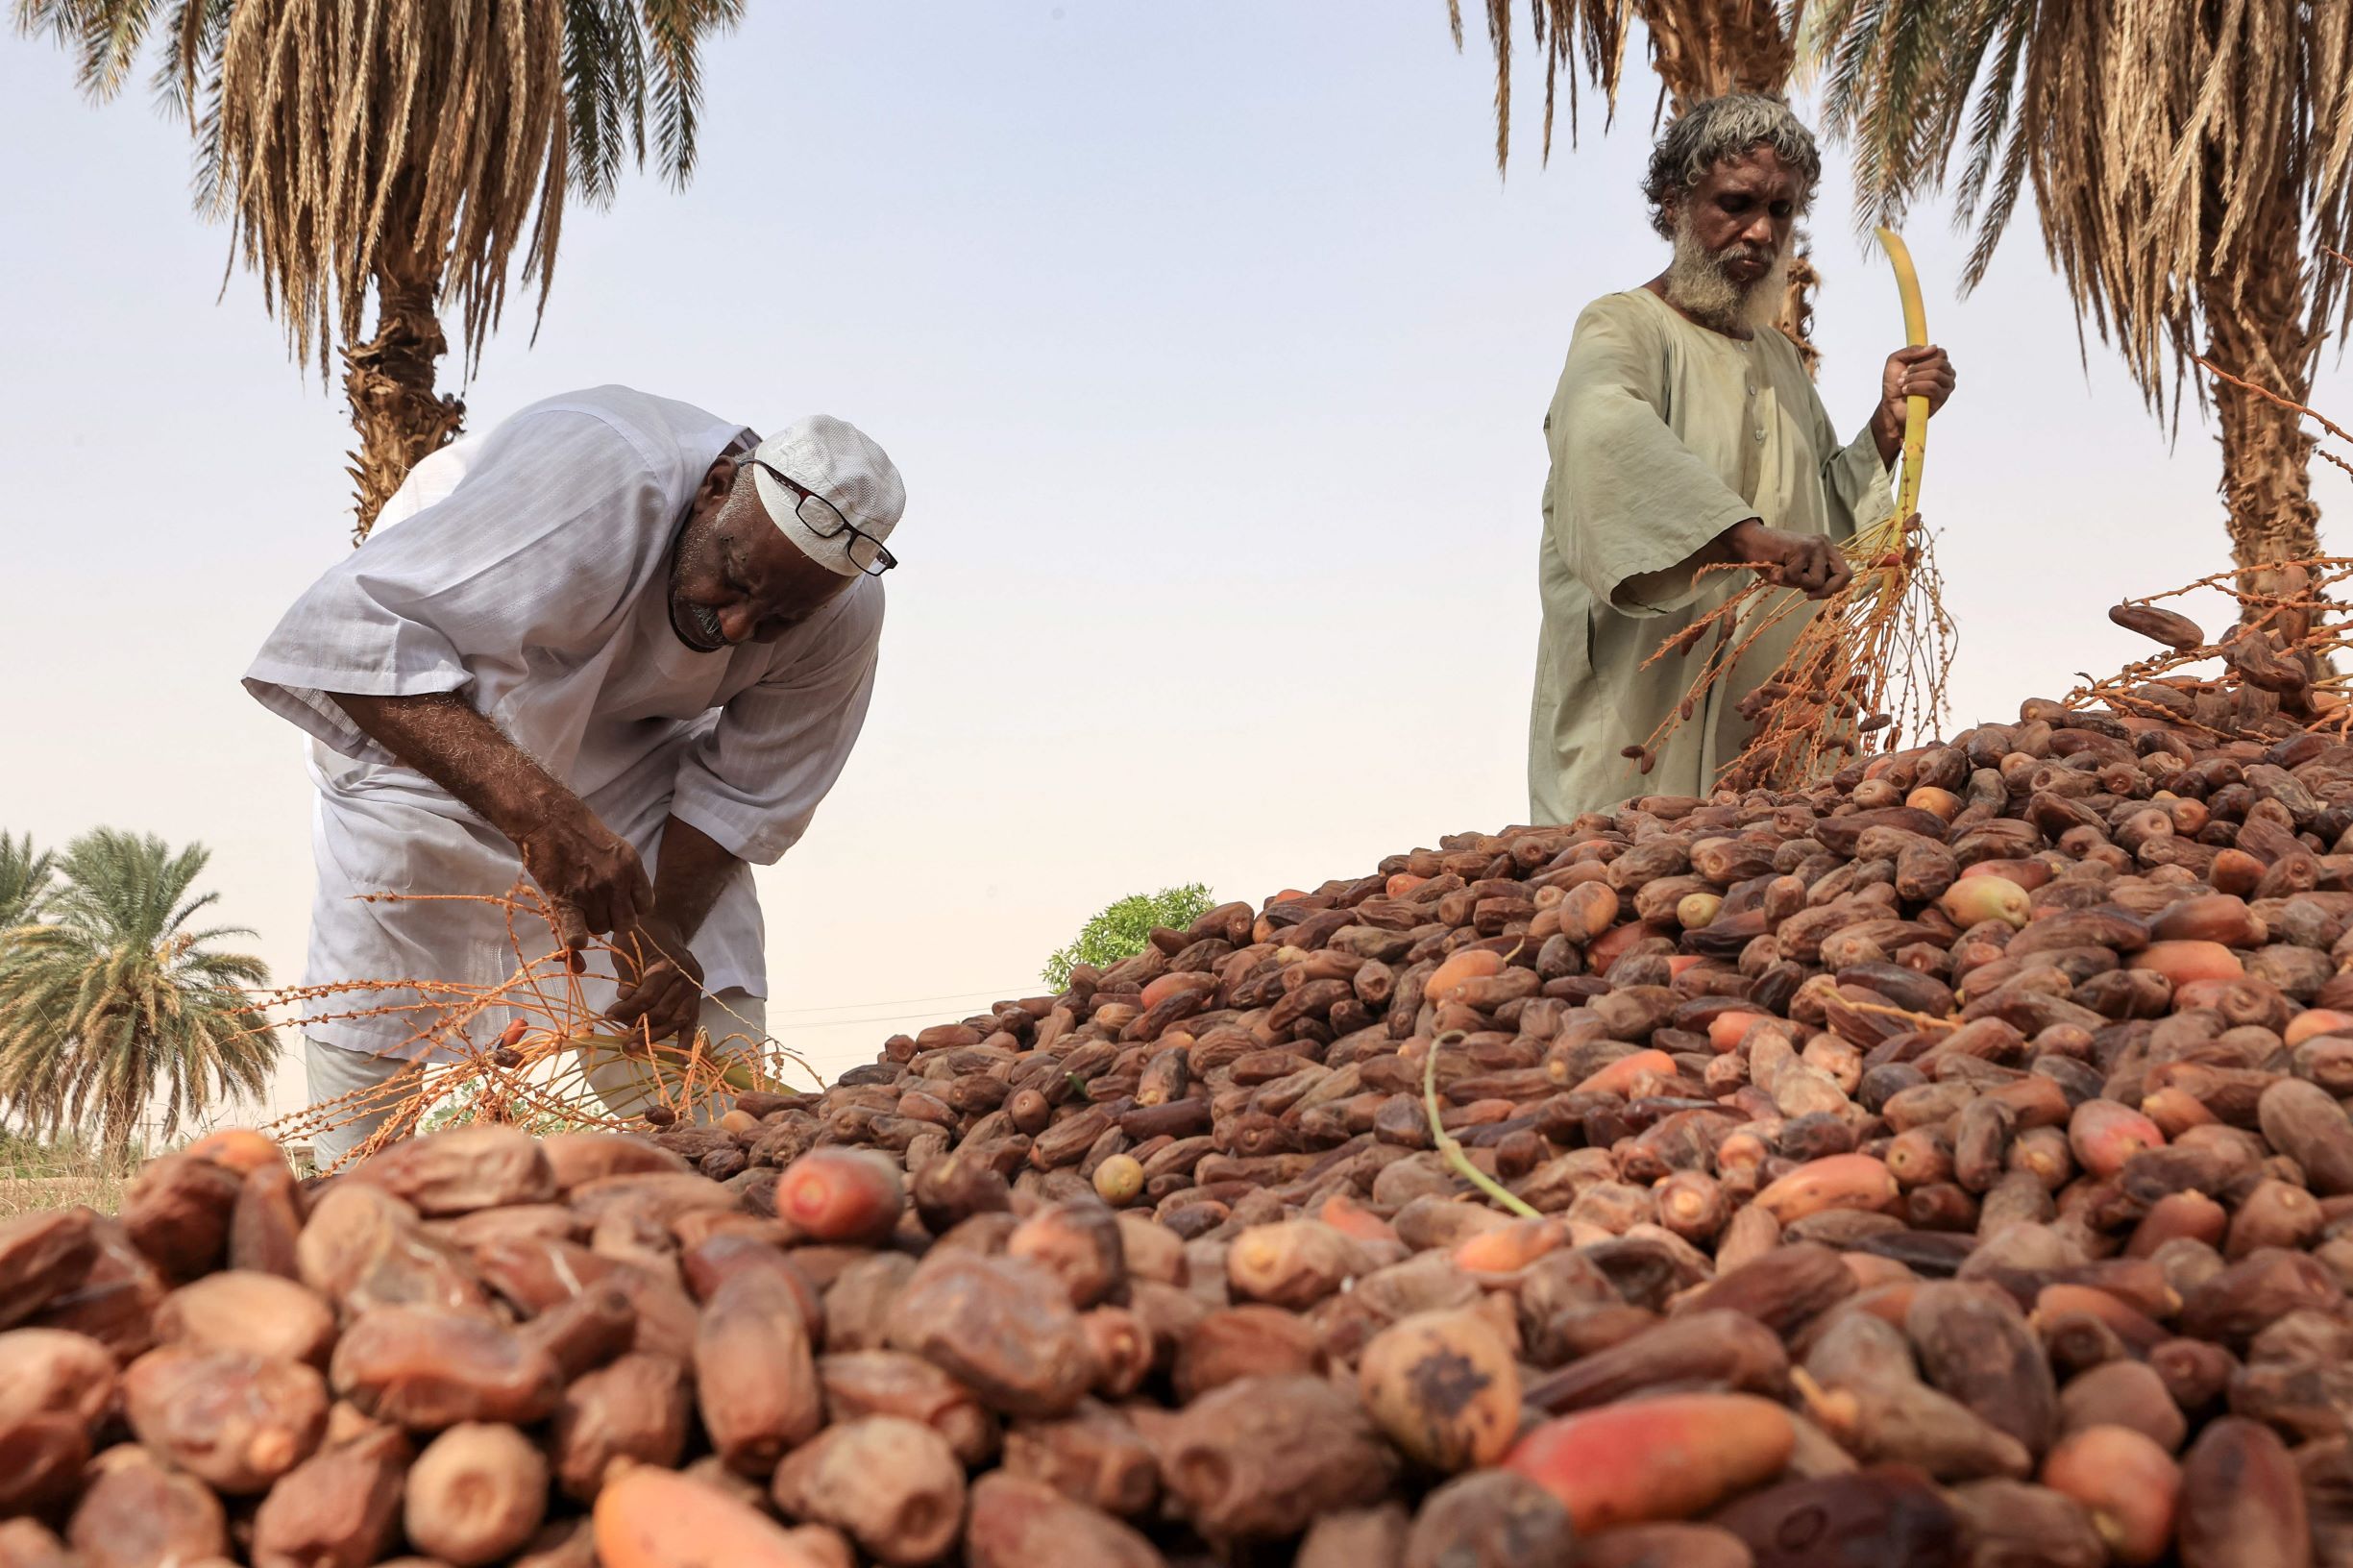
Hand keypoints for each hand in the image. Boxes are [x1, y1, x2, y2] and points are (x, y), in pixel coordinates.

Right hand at [514, 810, 654, 967]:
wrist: (547, 819)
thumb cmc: (579, 830)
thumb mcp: (616, 847)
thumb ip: (625, 874)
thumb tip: (626, 902)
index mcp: (632, 866)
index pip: (646, 906)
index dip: (632, 909)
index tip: (619, 904)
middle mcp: (616, 882)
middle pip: (625, 923)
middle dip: (613, 920)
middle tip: (598, 909)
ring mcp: (592, 892)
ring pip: (601, 929)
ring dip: (591, 924)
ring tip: (580, 908)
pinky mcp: (566, 900)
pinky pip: (577, 933)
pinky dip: (576, 940)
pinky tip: (574, 937)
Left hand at [607, 915, 705, 1046]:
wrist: (666, 925)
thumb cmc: (642, 937)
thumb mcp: (628, 952)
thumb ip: (628, 977)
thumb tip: (624, 999)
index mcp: (669, 964)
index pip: (648, 996)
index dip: (627, 1009)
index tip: (609, 1014)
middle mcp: (686, 978)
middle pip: (663, 1011)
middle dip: (639, 1025)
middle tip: (619, 1035)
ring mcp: (694, 989)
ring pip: (678, 1020)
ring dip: (656, 1037)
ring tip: (635, 1047)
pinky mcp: (697, 997)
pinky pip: (692, 1022)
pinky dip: (686, 1041)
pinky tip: (681, 1060)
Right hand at [1722, 519, 1852, 600]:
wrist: (1749, 541)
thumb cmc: (1771, 560)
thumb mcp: (1797, 575)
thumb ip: (1813, 581)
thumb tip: (1826, 592)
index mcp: (1827, 550)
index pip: (1845, 574)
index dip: (1835, 590)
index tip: (1816, 596)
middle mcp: (1825, 544)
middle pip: (1844, 575)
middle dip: (1827, 591)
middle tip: (1808, 595)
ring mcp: (1815, 545)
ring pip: (1818, 581)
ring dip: (1797, 583)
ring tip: (1784, 572)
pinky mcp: (1801, 548)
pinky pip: (1797, 577)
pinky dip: (1783, 578)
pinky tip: (1775, 567)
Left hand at [1873, 344, 1956, 452]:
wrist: (1890, 405)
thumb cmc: (1894, 384)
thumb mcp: (1896, 360)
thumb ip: (1911, 350)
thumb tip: (1932, 347)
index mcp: (1937, 363)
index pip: (1940, 353)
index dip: (1923, 356)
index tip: (1909, 364)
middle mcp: (1945, 374)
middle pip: (1939, 362)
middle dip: (1917, 368)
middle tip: (1903, 375)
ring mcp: (1946, 387)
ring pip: (1936, 374)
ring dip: (1915, 378)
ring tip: (1902, 384)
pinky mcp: (1941, 399)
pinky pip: (1933, 388)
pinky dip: (1916, 387)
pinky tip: (1906, 391)